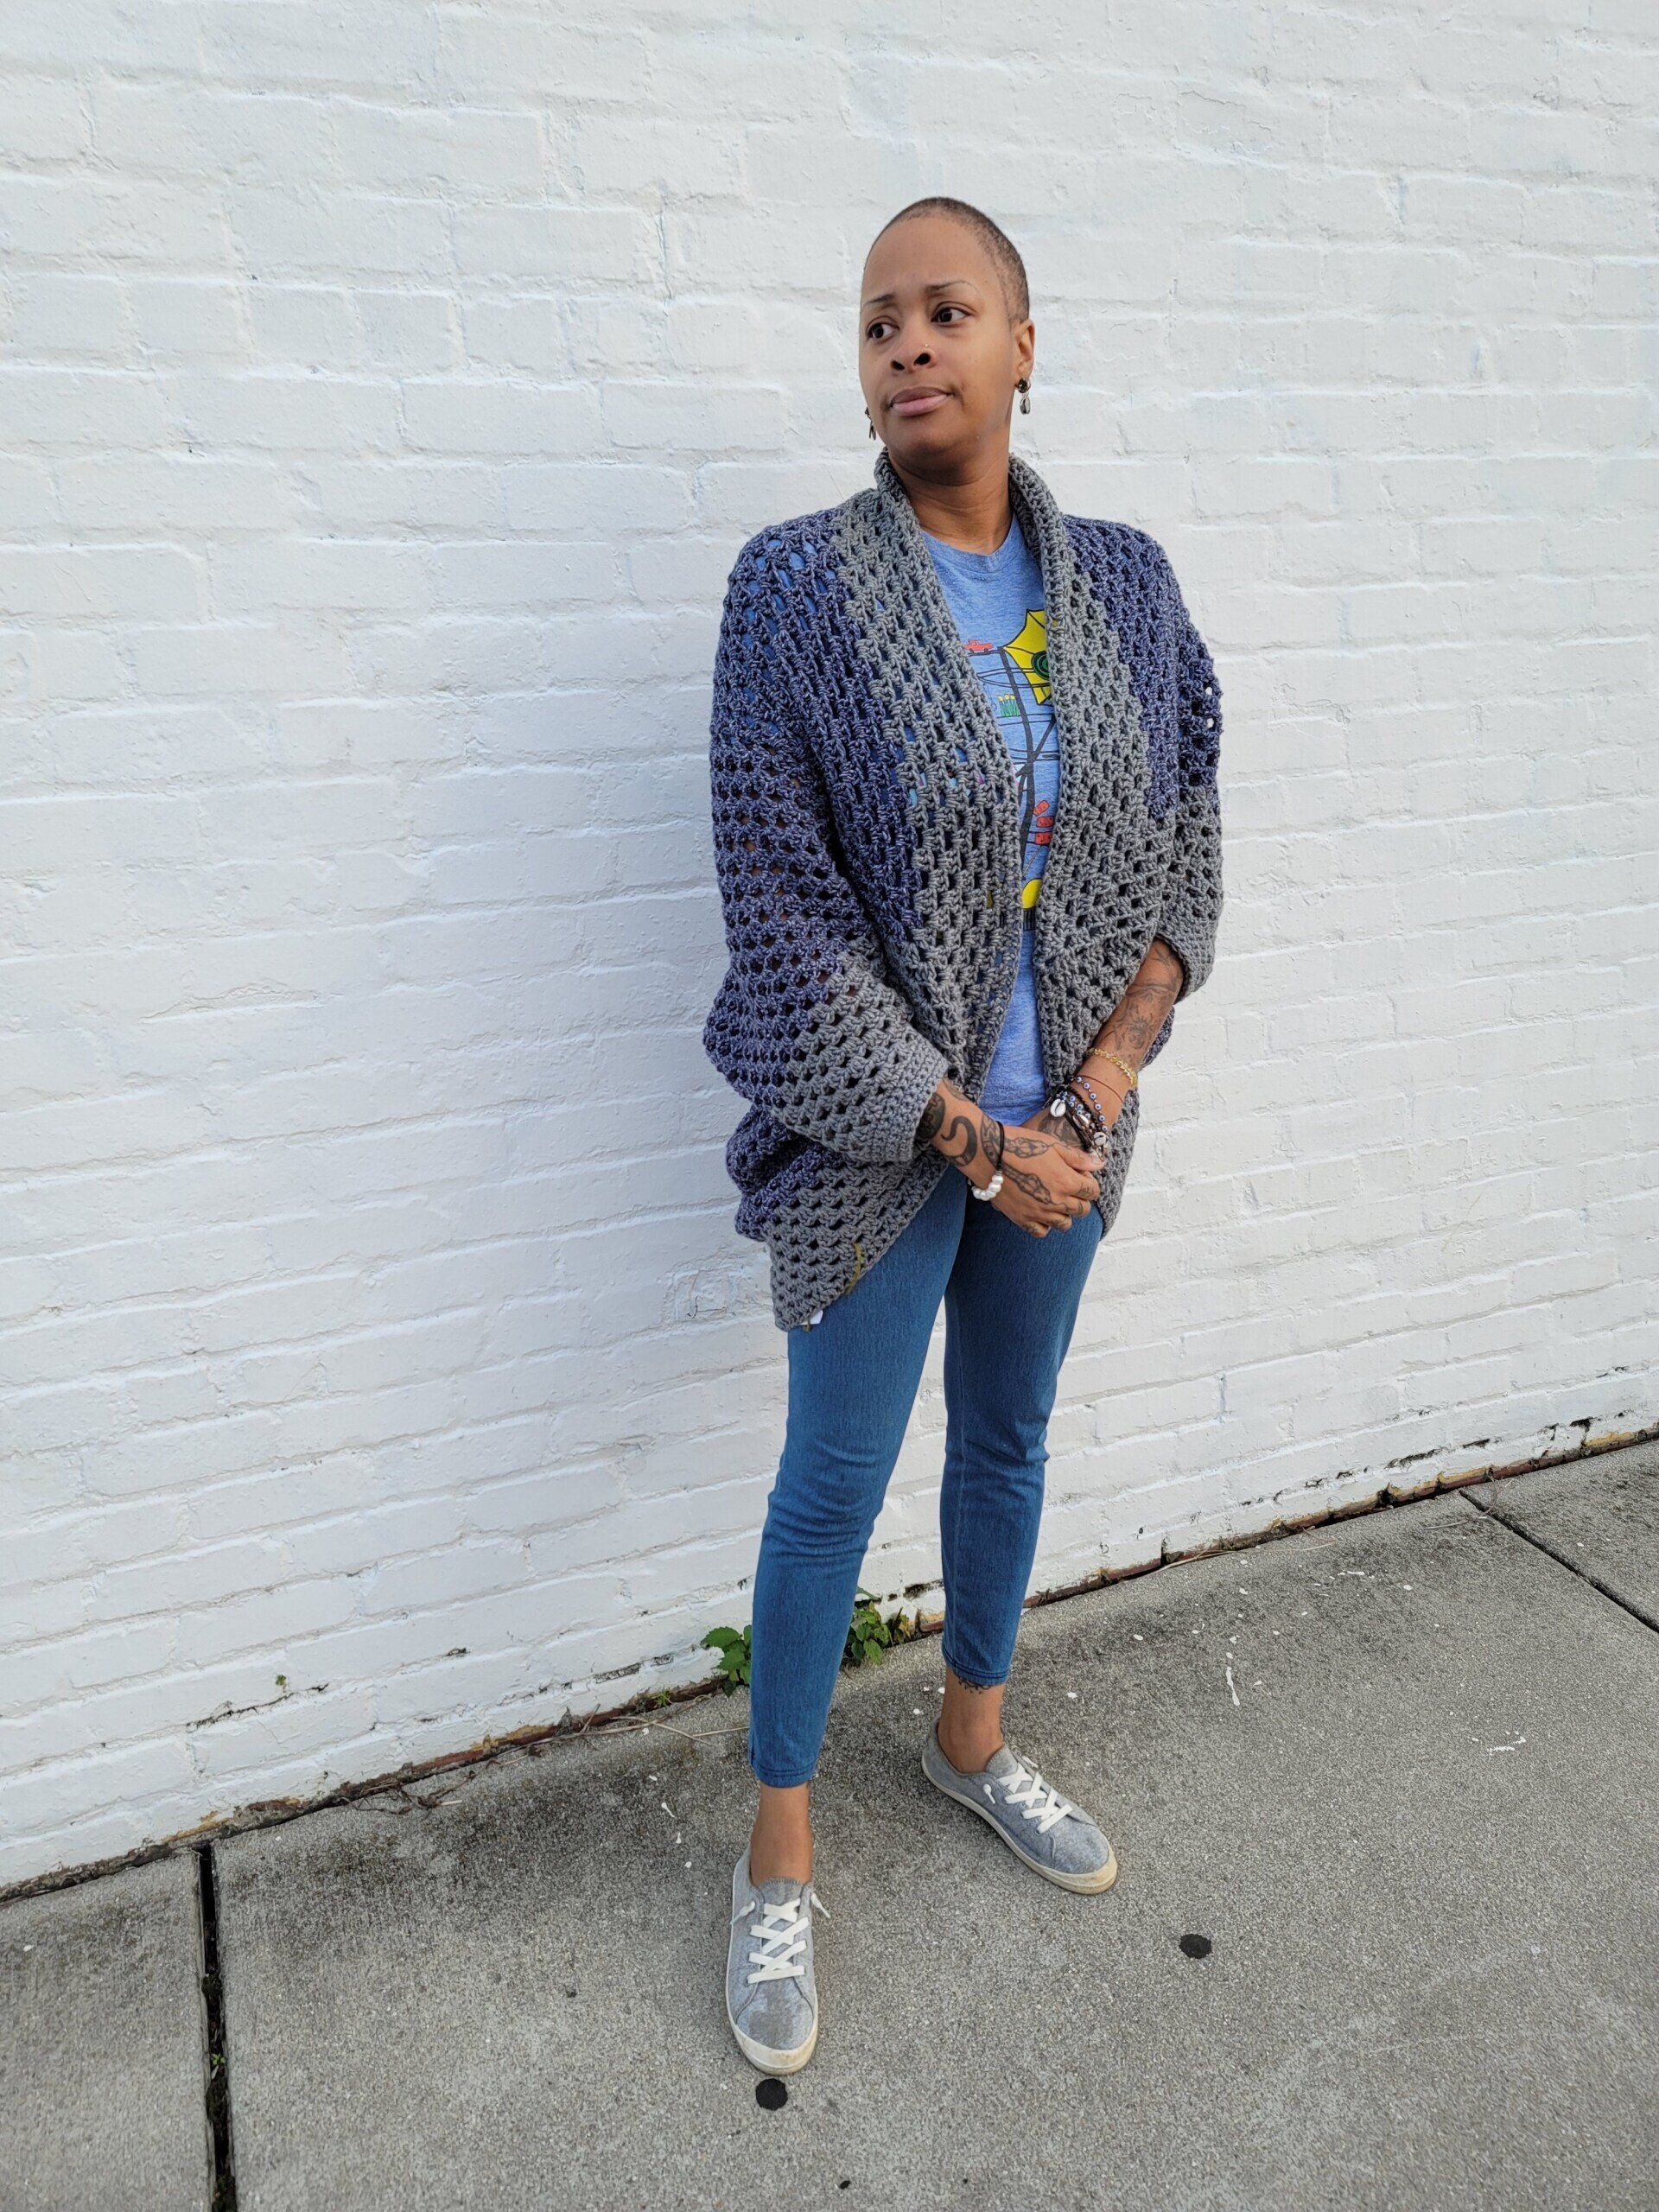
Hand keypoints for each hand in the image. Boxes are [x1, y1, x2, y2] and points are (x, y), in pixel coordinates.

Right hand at [990, 1113, 1102, 1237]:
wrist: (989, 1154)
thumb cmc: (1022, 1145)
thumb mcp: (1054, 1145)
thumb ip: (1079, 1158)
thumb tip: (1100, 1164)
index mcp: (1066, 1182)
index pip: (1093, 1191)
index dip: (1089, 1182)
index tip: (1080, 1175)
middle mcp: (1056, 1201)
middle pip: (1082, 1210)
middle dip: (1081, 1198)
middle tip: (1068, 1186)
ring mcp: (1039, 1213)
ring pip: (1065, 1224)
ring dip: (1065, 1213)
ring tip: (1055, 1200)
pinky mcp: (1022, 1219)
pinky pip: (1041, 1232)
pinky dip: (1045, 1225)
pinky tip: (1041, 1211)